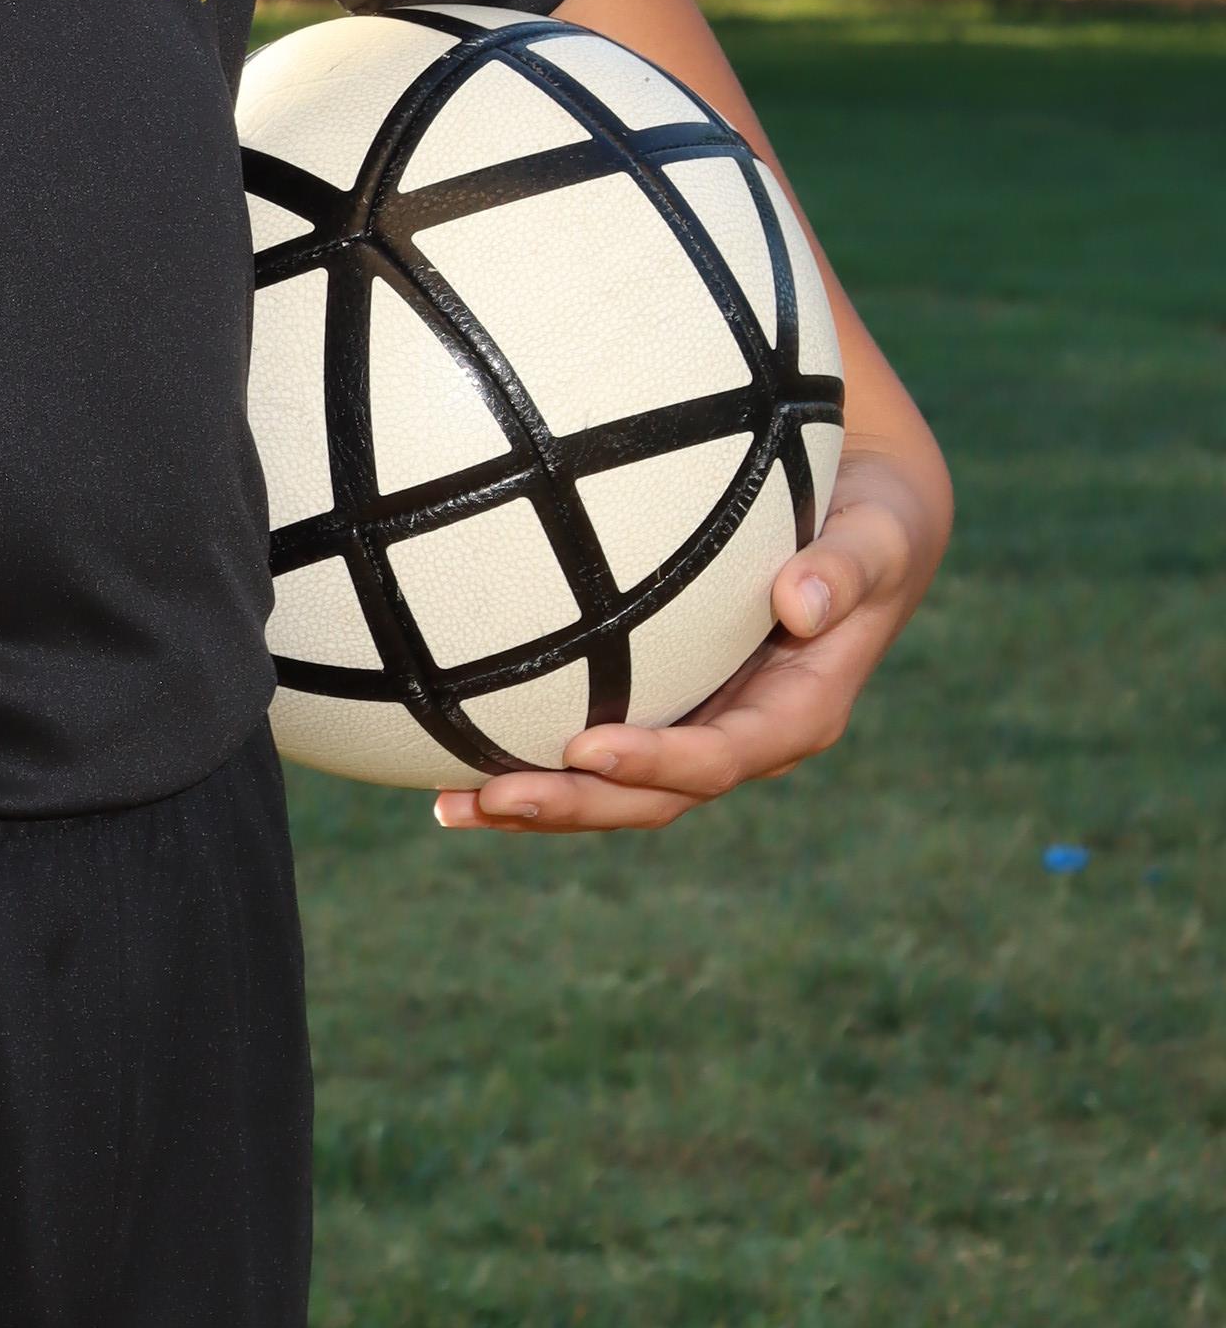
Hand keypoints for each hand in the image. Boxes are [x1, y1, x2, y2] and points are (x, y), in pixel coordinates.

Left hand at [430, 444, 947, 836]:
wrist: (862, 524)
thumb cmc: (870, 520)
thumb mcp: (876, 537)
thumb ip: (846, 568)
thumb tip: (800, 603)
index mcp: (797, 713)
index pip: (720, 756)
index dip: (654, 761)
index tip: (584, 745)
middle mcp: (743, 736)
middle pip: (654, 795)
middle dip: (574, 804)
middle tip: (488, 798)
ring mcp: (698, 727)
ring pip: (615, 789)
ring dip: (539, 804)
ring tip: (451, 806)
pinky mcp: (663, 708)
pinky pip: (595, 751)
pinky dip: (530, 764)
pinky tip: (450, 769)